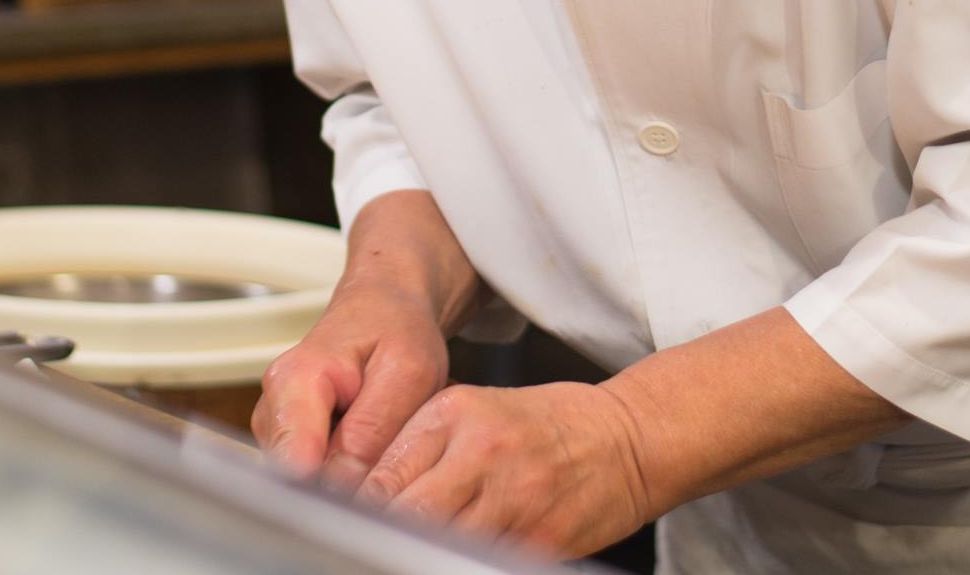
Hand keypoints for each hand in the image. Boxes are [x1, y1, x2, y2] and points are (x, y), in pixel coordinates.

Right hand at [251, 278, 450, 491]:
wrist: (384, 308)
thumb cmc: (396, 330)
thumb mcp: (406, 370)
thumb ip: (373, 427)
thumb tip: (342, 482)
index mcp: (295, 382)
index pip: (294, 461)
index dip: (331, 490)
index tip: (367, 496)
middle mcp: (274, 409)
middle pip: (298, 481)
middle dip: (344, 489)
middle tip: (389, 466)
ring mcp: (278, 430)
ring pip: (308, 485)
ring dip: (348, 482)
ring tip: (384, 446)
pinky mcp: (291, 445)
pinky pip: (316, 480)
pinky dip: (347, 475)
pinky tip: (370, 451)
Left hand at [355, 381, 652, 559]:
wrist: (627, 437)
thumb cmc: (548, 424)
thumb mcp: (475, 410)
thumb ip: (420, 445)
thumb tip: (365, 493)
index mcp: (457, 414)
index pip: (384, 475)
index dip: (355, 512)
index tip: (342, 527)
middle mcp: (482, 452)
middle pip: (406, 515)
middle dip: (380, 537)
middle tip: (363, 547)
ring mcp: (514, 498)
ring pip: (441, 545)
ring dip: (418, 552)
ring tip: (403, 553)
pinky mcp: (541, 540)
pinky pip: (484, 561)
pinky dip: (459, 563)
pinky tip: (451, 559)